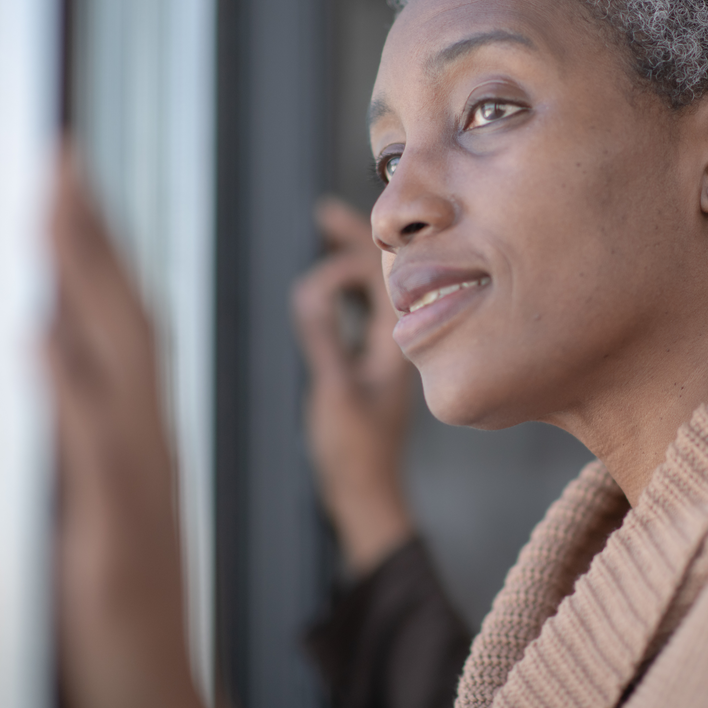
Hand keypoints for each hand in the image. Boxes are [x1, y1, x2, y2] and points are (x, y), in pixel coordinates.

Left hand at [48, 151, 228, 707]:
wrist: (154, 698)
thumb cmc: (120, 611)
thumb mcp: (102, 506)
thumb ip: (81, 430)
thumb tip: (49, 348)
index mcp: (140, 436)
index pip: (122, 323)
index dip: (96, 250)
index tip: (70, 184)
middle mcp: (143, 444)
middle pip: (122, 320)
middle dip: (88, 235)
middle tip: (64, 158)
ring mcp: (132, 482)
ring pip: (114, 362)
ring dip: (83, 283)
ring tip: (54, 209)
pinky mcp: (112, 529)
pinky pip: (92, 445)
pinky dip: (69, 385)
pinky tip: (42, 334)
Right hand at [292, 199, 415, 575]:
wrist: (367, 494)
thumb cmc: (354, 452)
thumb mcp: (334, 391)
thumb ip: (324, 338)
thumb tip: (310, 289)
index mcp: (398, 342)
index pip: (380, 276)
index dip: (349, 253)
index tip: (317, 245)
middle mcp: (397, 341)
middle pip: (381, 275)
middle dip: (351, 241)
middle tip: (322, 212)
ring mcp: (385, 353)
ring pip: (372, 293)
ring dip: (348, 262)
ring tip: (323, 235)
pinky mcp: (371, 367)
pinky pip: (362, 315)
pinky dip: (344, 292)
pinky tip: (328, 289)